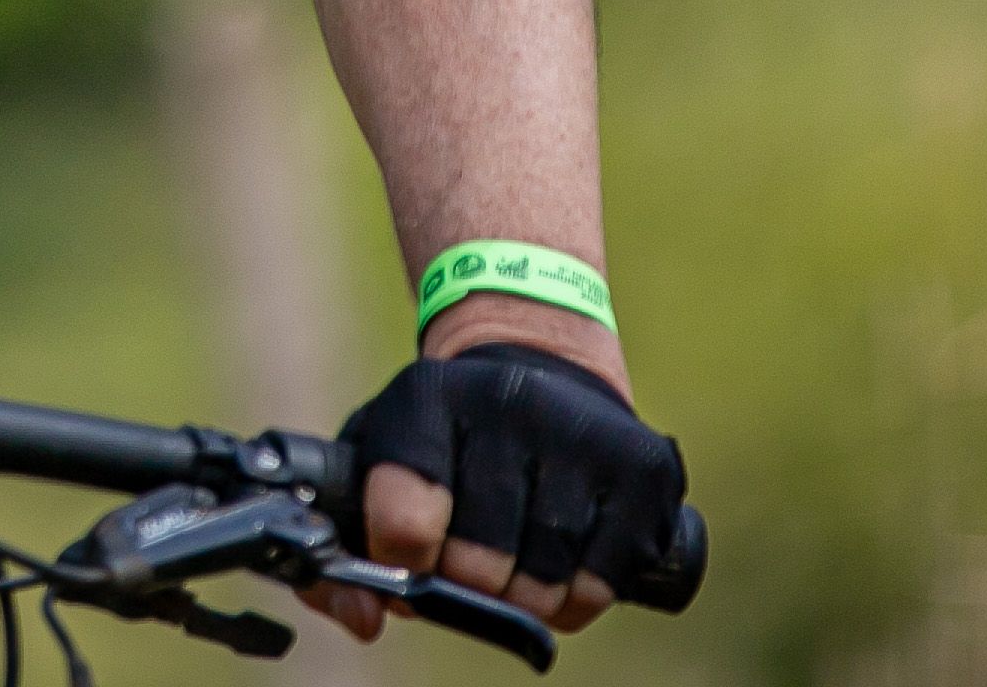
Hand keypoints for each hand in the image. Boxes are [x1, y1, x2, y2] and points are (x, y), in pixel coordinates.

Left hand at [317, 329, 685, 645]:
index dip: (401, 565)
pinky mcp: (643, 466)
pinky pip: (601, 584)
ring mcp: (583, 433)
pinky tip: (562, 559)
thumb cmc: (445, 439)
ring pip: (542, 583)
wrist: (542, 367)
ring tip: (513, 561)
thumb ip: (342, 544)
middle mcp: (509, 402)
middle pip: (477, 567)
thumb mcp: (376, 462)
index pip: (404, 521)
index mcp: (428, 397)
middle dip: (465, 585)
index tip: (407, 556)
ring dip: (522, 598)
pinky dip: (575, 598)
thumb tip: (363, 618)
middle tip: (466, 562)